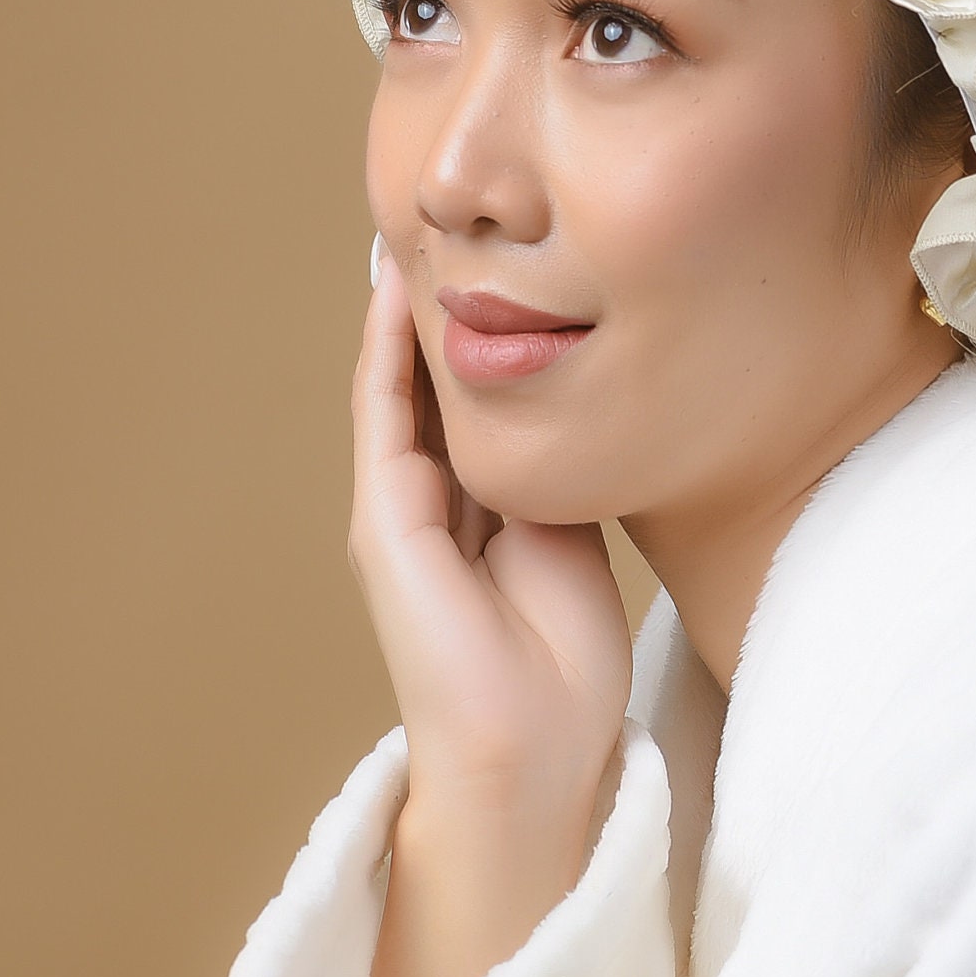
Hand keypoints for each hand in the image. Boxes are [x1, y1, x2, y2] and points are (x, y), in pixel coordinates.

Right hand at [351, 253, 631, 976]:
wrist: (531, 750)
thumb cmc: (562, 671)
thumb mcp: (576, 544)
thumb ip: (566, 481)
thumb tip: (593, 409)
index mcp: (477, 516)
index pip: (470, 408)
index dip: (475, 339)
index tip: (496, 266)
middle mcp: (429, 508)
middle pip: (427, 388)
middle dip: (435, 313)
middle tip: (446, 227)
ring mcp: (398, 514)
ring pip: (396, 391)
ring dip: (399, 316)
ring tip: (410, 234)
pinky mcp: (386, 523)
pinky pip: (382, 418)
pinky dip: (384, 354)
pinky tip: (392, 293)